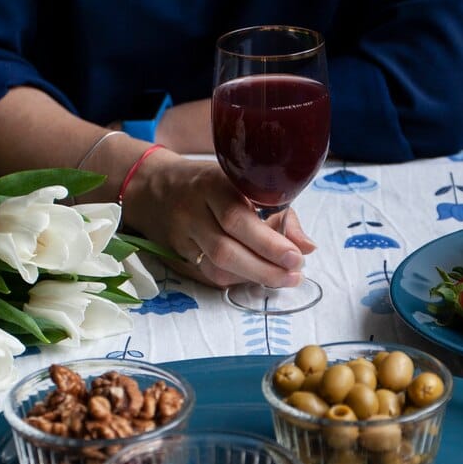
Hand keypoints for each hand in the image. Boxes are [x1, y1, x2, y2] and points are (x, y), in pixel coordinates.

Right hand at [120, 149, 315, 288]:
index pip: (238, 218)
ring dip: (252, 278)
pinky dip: (235, 280)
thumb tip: (308, 247)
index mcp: (213, 185)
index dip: (268, 242)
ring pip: (215, 266)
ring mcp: (182, 236)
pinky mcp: (177, 254)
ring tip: (282, 280)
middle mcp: (193, 211)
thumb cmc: (211, 183)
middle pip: (225, 249)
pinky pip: (207, 274)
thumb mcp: (245, 184)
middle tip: (294, 276)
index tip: (297, 256)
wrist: (155, 187)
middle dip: (264, 268)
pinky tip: (255, 278)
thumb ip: (279, 214)